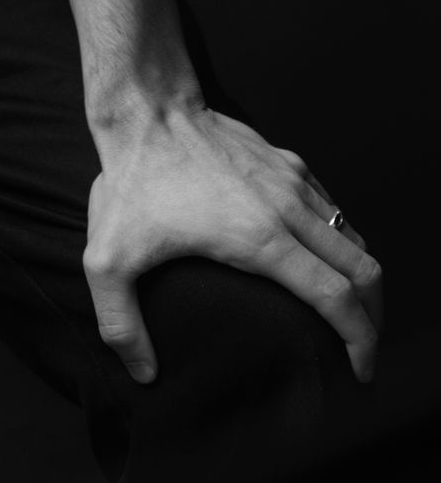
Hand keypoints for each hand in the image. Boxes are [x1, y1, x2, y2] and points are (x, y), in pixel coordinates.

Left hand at [84, 103, 381, 385]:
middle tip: (360, 349)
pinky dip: (339, 239)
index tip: (358, 371)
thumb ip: (120, 322)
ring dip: (360, 277)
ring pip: (351, 237)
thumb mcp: (108, 258)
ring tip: (348, 310)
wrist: (147, 109)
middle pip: (363, 270)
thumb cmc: (131, 181)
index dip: (360, 341)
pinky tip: (320, 256)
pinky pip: (331, 207)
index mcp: (261, 239)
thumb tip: (143, 373)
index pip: (338, 299)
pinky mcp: (285, 160)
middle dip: (374, 317)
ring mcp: (291, 180)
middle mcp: (288, 208)